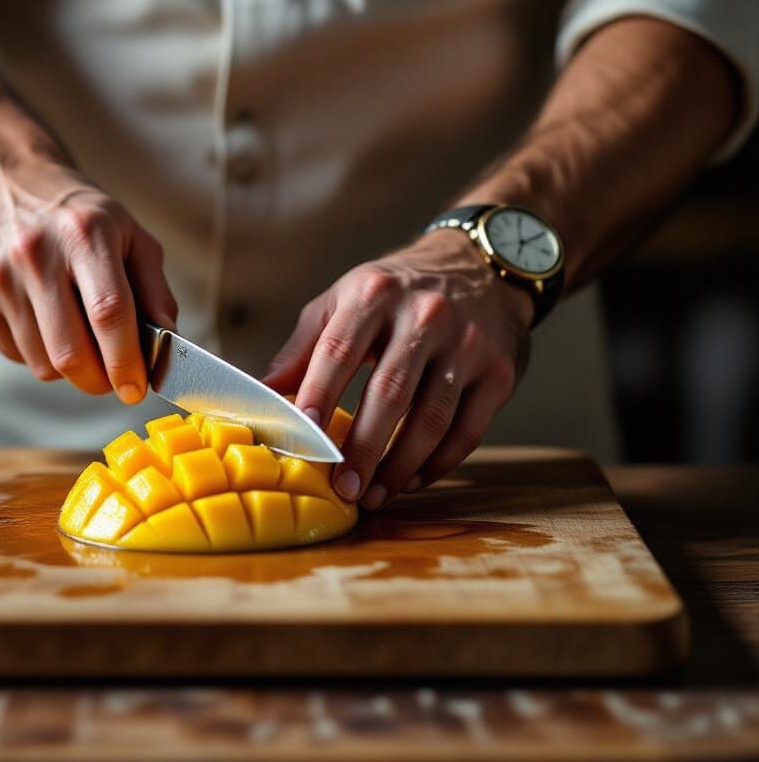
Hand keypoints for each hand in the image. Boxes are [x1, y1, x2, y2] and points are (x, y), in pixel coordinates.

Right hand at [0, 158, 176, 400]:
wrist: (6, 184)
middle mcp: (35, 253)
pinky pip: (17, 355)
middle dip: (100, 380)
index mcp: (84, 234)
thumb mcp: (131, 235)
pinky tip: (47, 321)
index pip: (109, 313)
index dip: (126, 361)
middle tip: (114, 379)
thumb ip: (155, 290)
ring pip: (43, 363)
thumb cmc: (80, 217)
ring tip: (80, 337)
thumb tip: (167, 341)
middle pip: (71, 351)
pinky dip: (41, 354)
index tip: (136, 388)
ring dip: (71, 368)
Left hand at [263, 230, 531, 506]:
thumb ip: (302, 348)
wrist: (478, 267)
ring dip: (400, 465)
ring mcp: (467, 344)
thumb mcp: (342, 301)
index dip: (319, 398)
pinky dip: (438, 463)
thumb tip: (262, 395)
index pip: (338, 352)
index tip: (304, 440)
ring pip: (432, 418)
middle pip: (389, 393)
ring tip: (375, 494)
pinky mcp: (499, 372)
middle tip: (343, 488)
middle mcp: (425, 314)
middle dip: (363, 448)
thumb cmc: (395, 293)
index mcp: (374, 294)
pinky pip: (467, 430)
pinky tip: (412, 479)